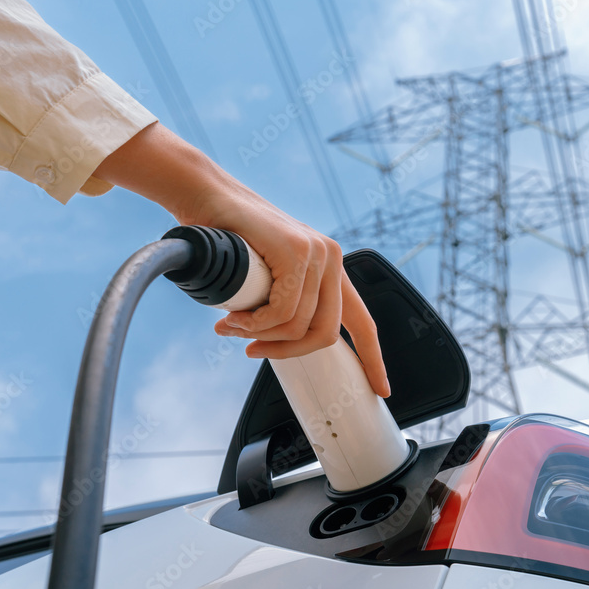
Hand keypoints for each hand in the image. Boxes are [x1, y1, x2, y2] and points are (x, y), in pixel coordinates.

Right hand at [92, 123, 389, 396]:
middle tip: (253, 352)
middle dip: (287, 352)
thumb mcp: (265, 281)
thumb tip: (282, 345)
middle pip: (325, 333)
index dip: (373, 358)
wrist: (207, 199)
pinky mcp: (298, 250)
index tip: (382, 389)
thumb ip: (281, 305)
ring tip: (232, 327)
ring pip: (297, 325)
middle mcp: (332, 259)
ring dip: (260, 336)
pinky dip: (254, 323)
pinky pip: (282, 310)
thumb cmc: (229, 242)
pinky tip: (234, 317)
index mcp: (330, 269)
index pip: (362, 321)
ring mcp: (318, 253)